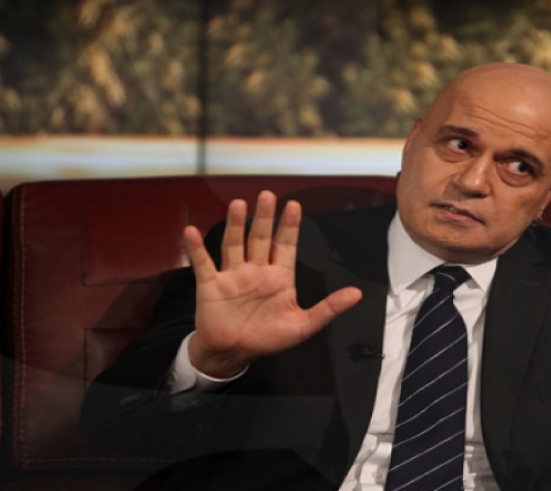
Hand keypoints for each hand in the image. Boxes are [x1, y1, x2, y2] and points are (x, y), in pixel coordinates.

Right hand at [183, 191, 362, 377]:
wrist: (233, 354)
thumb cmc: (268, 338)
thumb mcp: (303, 325)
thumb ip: (328, 308)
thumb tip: (357, 294)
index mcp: (279, 277)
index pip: (286, 246)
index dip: (290, 227)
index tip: (294, 206)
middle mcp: (256, 270)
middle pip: (261, 238)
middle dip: (265, 217)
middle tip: (267, 195)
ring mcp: (233, 275)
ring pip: (234, 244)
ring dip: (236, 225)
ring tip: (239, 204)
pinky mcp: (211, 285)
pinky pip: (204, 263)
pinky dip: (197, 248)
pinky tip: (192, 232)